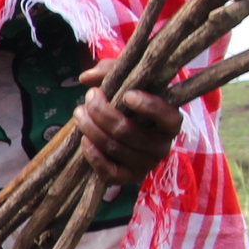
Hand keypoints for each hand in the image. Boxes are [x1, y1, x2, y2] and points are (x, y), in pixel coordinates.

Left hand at [73, 63, 181, 188]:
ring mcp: (146, 164)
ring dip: (91, 128)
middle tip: (89, 98)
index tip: (127, 95)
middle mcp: (162, 145)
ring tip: (79, 113)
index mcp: (169, 121)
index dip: (148, 107)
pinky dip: (94, 156)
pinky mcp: (129, 178)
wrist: (121, 128)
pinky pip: (110, 173)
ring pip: (114, 148)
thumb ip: (109, 71)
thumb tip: (87, 78)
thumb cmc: (127, 101)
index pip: (168, 117)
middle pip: (128, 131)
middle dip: (102, 112)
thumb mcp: (124, 80)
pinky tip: (84, 140)